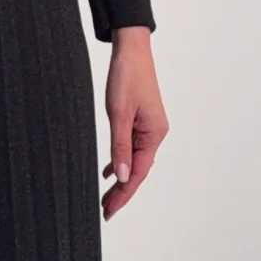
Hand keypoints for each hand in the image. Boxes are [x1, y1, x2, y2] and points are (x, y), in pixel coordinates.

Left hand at [102, 26, 166, 219]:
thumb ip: (120, 147)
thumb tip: (122, 176)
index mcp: (154, 134)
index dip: (123, 194)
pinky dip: (120, 160)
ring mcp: (148, 127)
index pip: (137, 173)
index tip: (109, 211)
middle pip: (137, 170)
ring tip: (106, 198)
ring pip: (133, 160)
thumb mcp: (119, 114)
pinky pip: (131, 146)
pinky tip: (110, 171)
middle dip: (121, 191)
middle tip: (105, 211)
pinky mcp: (140, 119)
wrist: (131, 49)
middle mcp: (155, 133)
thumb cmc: (126, 76)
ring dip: (120, 179)